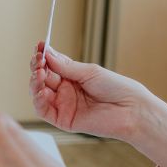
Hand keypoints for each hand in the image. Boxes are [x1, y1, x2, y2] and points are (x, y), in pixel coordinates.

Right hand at [30, 42, 152, 141]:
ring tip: (40, 73)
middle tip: (38, 60)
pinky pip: (44, 110)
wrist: (131, 109)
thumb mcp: (89, 72)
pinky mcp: (63, 120)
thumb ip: (66, 66)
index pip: (51, 66)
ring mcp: (63, 105)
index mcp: (72, 77)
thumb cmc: (117, 88)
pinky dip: (38, 101)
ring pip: (38, 93)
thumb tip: (47, 53)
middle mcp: (65, 91)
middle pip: (42, 78)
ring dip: (35, 82)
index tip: (39, 46)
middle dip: (37, 68)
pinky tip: (42, 91)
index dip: (43, 56)